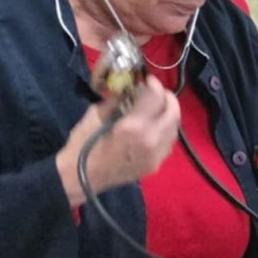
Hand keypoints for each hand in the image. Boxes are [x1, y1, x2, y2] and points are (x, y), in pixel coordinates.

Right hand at [56, 77, 180, 205]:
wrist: (82, 178)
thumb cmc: (83, 145)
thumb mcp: (95, 114)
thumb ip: (117, 100)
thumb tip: (130, 90)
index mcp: (133, 126)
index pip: (156, 97)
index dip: (154, 84)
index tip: (148, 80)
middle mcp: (151, 140)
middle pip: (173, 112)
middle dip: (167, 97)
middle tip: (157, 92)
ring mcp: (156, 155)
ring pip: (175, 128)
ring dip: (168, 114)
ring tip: (156, 108)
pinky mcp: (155, 165)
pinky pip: (168, 142)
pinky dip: (165, 129)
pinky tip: (153, 126)